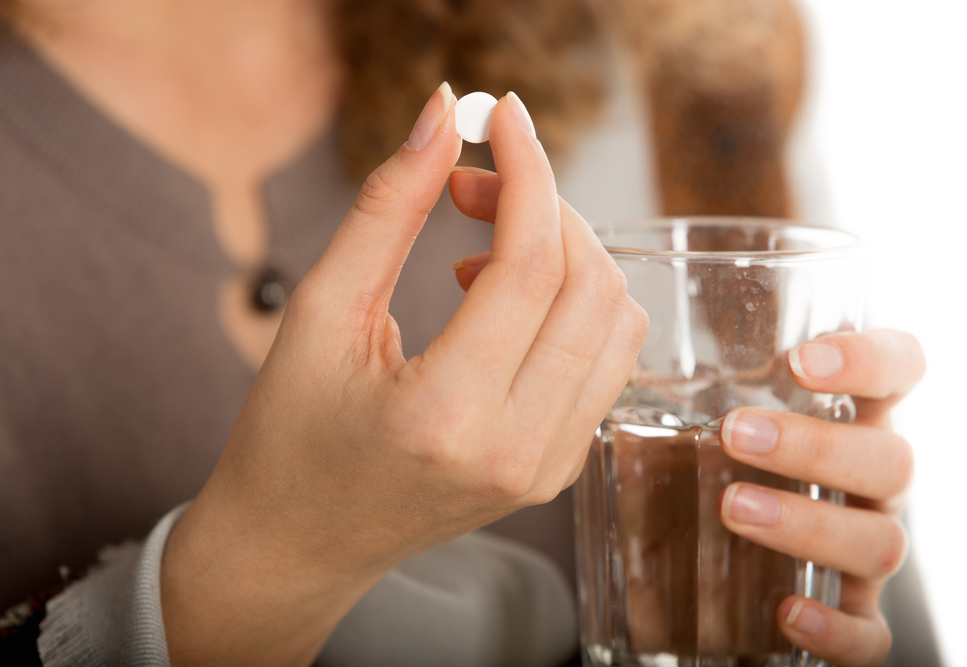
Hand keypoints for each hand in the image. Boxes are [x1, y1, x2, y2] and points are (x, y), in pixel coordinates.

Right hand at [160, 85, 647, 665]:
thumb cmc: (290, 433)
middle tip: (473, 184)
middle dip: (545, 206)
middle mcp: (516, 449)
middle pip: (590, 287)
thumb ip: (386, 208)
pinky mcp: (557, 469)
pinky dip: (569, 307)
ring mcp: (547, 468)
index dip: (526, 173)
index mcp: (445, 414)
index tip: (502, 115)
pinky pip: (604, 361)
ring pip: (615, 321)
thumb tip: (440, 114)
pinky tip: (501, 302)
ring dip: (564, 255)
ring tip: (480, 249)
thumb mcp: (319, 313)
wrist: (299, 543)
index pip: (530, 266)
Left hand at [719, 330, 924, 665]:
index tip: (801, 360)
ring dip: (809, 525)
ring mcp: (865, 549)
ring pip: (880, 542)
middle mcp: (869, 481)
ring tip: (731, 508)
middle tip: (735, 434)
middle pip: (890, 459)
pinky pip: (871, 635)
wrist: (707, 568)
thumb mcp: (702, 413)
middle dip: (815, 447)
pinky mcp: (853, 616)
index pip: (899, 369)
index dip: (870, 359)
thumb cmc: (710, 464)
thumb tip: (619, 334)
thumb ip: (687, 377)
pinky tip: (786, 613)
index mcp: (849, 416)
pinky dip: (836, 630)